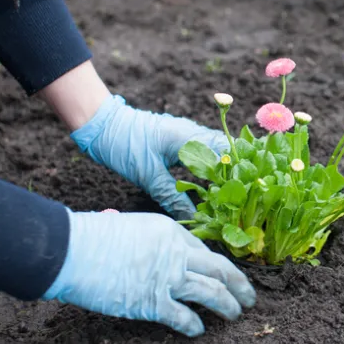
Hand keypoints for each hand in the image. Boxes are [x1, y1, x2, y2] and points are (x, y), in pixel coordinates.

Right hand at [42, 211, 255, 336]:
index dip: (219, 266)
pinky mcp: (152, 303)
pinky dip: (195, 326)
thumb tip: (157, 253)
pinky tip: (200, 331)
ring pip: (212, 293)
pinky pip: (184, 317)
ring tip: (236, 315)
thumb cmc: (93, 237)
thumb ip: (152, 241)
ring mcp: (167, 278)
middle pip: (220, 269)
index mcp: (170, 231)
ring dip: (228, 305)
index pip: (204, 250)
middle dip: (240, 285)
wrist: (73, 250)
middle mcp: (176, 253)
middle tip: (250, 297)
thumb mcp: (132, 227)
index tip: (227, 276)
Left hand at [71, 95, 227, 219]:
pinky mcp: (177, 141)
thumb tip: (193, 219)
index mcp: (189, 137)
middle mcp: (192, 133)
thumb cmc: (123, 145)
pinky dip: (207, 169)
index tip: (241, 193)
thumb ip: (173, 197)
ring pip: (214, 152)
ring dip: (220, 171)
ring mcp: (186, 135)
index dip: (237, 172)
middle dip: (233, 173)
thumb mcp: (148, 176)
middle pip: (225, 151)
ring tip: (227, 195)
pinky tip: (208, 186)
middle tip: (238, 198)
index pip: (226, 152)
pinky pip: (200, 154)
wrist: (102, 125)